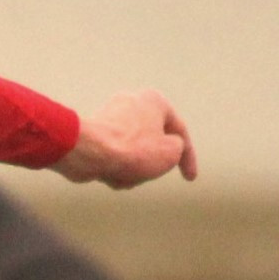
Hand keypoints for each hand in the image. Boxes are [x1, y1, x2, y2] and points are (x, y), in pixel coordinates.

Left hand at [51, 89, 195, 189]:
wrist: (88, 151)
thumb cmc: (133, 150)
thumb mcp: (171, 153)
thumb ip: (177, 149)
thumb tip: (163, 150)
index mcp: (155, 100)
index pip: (179, 132)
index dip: (188, 158)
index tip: (190, 179)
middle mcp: (133, 102)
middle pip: (152, 144)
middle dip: (150, 165)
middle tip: (143, 172)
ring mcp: (111, 116)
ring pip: (132, 154)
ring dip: (132, 170)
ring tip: (123, 173)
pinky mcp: (94, 132)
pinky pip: (113, 156)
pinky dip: (114, 168)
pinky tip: (107, 174)